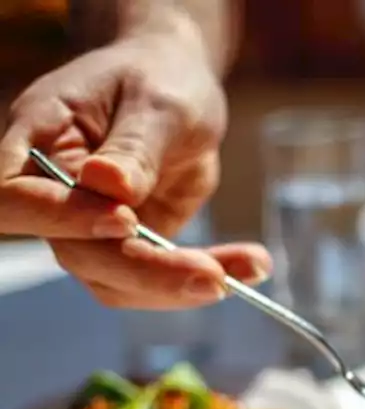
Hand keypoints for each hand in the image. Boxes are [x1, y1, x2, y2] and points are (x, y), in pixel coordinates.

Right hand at [0, 31, 269, 308]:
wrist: (177, 86)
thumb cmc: (158, 77)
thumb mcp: (158, 102)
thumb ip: (134, 147)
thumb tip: (108, 186)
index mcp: (38, 139)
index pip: (16, 196)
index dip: (62, 218)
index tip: (126, 220)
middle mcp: (52, 193)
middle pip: (77, 253)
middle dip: (147, 272)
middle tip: (214, 277)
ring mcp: (88, 228)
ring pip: (117, 281)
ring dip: (183, 286)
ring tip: (252, 265)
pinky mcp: (129, 248)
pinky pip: (158, 280)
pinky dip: (206, 277)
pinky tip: (252, 265)